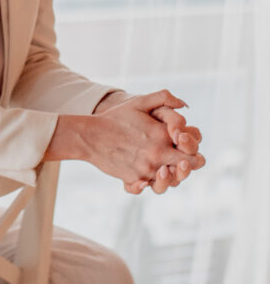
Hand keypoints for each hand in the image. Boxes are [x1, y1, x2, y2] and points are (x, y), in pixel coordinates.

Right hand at [55, 90, 205, 185]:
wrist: (90, 136)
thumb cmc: (115, 118)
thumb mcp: (138, 102)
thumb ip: (163, 98)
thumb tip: (184, 105)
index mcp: (163, 134)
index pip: (192, 147)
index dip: (193, 147)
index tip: (184, 144)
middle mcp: (158, 153)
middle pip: (188, 166)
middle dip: (188, 164)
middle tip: (182, 161)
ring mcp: (147, 168)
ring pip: (172, 180)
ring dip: (171, 175)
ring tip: (163, 168)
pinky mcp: (136, 179)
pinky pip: (151, 185)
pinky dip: (150, 181)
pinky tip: (146, 174)